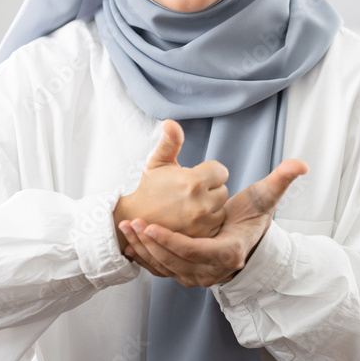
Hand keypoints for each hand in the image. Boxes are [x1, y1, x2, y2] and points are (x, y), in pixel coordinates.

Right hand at [113, 120, 228, 252]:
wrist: (136, 220)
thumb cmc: (150, 188)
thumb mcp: (158, 162)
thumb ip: (170, 141)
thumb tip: (170, 122)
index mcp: (192, 182)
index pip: (221, 171)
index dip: (208, 171)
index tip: (194, 176)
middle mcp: (200, 204)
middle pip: (223, 189)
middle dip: (210, 188)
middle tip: (190, 192)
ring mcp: (202, 223)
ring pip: (222, 207)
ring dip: (211, 205)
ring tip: (191, 205)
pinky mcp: (202, 238)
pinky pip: (217, 224)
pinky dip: (209, 221)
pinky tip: (193, 218)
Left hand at [118, 158, 307, 286]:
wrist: (247, 239)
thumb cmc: (253, 217)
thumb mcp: (265, 198)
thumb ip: (281, 181)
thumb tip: (301, 164)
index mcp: (229, 253)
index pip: (195, 252)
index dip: (173, 241)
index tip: (152, 225)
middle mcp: (212, 271)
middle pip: (175, 261)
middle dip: (151, 243)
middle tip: (132, 222)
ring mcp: (198, 276)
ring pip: (165, 267)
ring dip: (144, 249)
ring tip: (126, 227)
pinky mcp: (186, 275)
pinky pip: (162, 269)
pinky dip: (145, 256)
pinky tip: (130, 240)